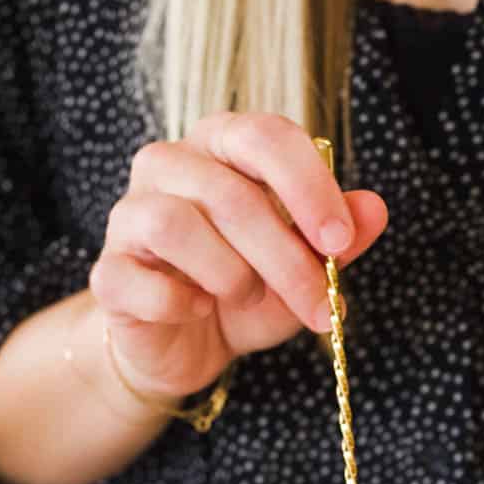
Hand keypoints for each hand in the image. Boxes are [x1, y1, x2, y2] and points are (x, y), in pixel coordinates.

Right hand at [88, 111, 387, 400]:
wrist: (185, 346)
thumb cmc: (245, 290)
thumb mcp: (304, 265)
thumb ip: (339, 237)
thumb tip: (374, 209)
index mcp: (222, 146)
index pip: (265, 137)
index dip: (307, 186)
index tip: (339, 239)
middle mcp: (169, 166)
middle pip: (227, 192)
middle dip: (285, 258)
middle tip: (318, 305)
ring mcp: (129, 216)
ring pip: (175, 224)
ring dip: (230, 275)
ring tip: (248, 297)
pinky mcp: (109, 272)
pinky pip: (139, 280)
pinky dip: (181, 302)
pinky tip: (201, 311)